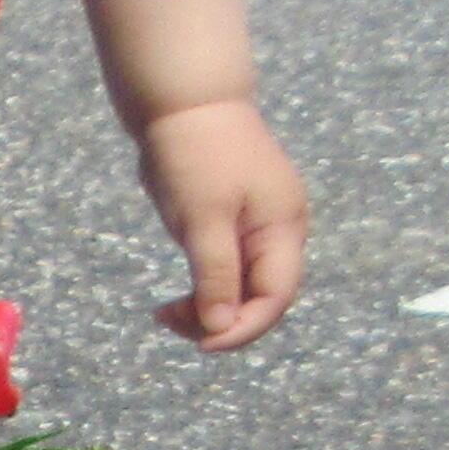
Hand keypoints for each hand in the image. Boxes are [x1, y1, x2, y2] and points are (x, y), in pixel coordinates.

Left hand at [137, 99, 306, 350]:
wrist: (186, 105)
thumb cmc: (197, 154)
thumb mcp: (204, 218)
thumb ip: (215, 272)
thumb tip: (220, 325)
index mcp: (283, 228)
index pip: (276, 297)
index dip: (243, 328)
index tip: (202, 344)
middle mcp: (278, 233)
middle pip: (261, 299)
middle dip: (220, 321)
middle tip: (169, 320)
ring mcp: (257, 230)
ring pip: (240, 290)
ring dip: (206, 310)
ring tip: (164, 312)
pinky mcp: (233, 227)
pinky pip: (224, 274)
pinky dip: (200, 292)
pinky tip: (172, 303)